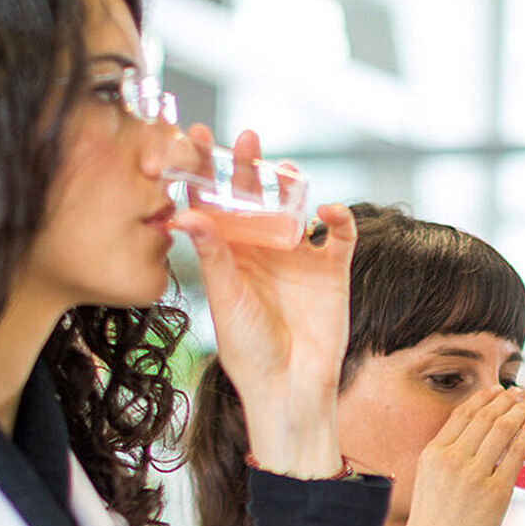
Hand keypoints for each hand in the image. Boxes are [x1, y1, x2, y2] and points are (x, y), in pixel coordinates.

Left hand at [172, 127, 356, 478]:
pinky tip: (326, 211)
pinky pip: (339, 234)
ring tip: (283, 168)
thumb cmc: (249, 352)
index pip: (214, 205)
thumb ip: (213, 255)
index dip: (204, 173)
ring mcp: (299, 258)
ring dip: (292, 185)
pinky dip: (338, 217)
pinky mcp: (331, 270)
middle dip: (250, 167)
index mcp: (230, 256)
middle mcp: (263, 251)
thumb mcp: (227, 300)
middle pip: (256, 197)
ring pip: (297, 207)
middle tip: (245, 137)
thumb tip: (185, 212)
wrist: (291, 388)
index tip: (191, 139)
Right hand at [400, 385, 524, 525]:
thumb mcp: (428, 482)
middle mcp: (452, 460)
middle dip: (506, 400)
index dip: (482, 398)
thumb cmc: (433, 524)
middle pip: (485, 418)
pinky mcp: (496, 492)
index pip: (461, 415)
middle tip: (520, 393)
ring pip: (503, 431)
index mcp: (432, 454)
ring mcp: (474, 475)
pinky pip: (517, 454)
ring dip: (520, 413)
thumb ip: (444, 461)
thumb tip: (471, 444)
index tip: (496, 390)